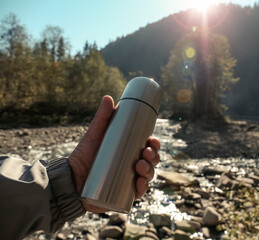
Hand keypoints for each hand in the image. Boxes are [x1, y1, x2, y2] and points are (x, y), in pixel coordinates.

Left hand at [69, 95, 159, 211]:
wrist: (69, 180)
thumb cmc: (83, 157)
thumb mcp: (95, 135)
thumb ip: (102, 117)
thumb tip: (108, 97)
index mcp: (129, 153)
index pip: (148, 148)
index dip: (154, 145)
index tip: (152, 140)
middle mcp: (132, 167)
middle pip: (151, 161)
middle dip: (153, 156)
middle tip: (145, 152)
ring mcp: (129, 181)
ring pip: (147, 176)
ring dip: (149, 170)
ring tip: (140, 165)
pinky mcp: (123, 195)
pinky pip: (138, 193)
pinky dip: (142, 188)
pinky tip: (140, 183)